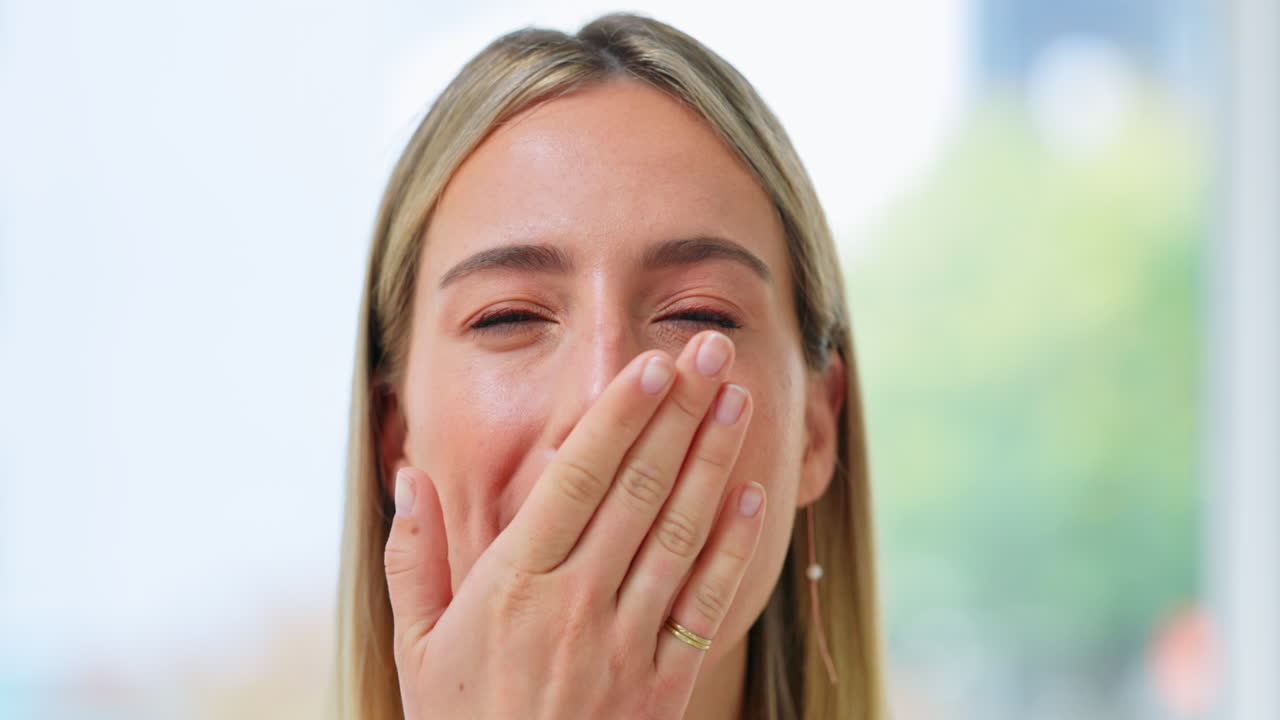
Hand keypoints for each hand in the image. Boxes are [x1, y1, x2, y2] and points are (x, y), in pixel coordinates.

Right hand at [383, 330, 765, 718]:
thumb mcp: (415, 647)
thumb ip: (412, 558)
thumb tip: (408, 476)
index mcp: (513, 584)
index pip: (576, 479)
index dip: (617, 417)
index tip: (649, 365)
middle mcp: (575, 602)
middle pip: (639, 489)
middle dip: (678, 412)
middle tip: (708, 350)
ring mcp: (626, 642)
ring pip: (680, 533)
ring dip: (713, 460)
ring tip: (736, 399)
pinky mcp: (664, 682)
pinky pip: (705, 604)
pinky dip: (733, 548)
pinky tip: (751, 497)